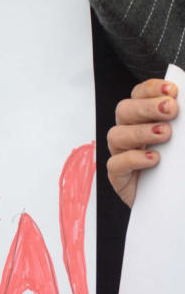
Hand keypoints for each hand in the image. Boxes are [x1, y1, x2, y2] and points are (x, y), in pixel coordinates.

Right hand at [107, 79, 178, 206]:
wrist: (179, 205)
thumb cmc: (182, 170)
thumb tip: (183, 105)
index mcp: (145, 119)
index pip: (140, 95)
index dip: (152, 89)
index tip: (172, 90)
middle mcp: (130, 133)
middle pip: (124, 110)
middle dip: (147, 107)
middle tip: (170, 109)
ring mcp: (122, 154)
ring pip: (116, 135)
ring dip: (141, 131)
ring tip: (165, 135)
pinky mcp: (120, 178)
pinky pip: (115, 164)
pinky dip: (133, 158)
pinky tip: (154, 159)